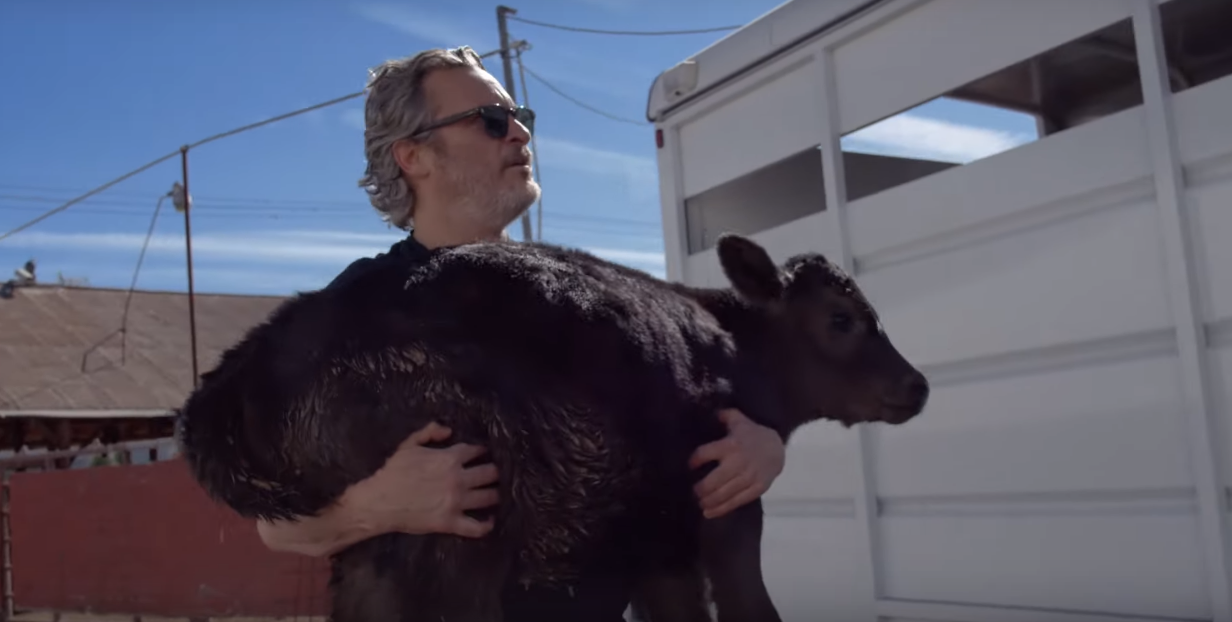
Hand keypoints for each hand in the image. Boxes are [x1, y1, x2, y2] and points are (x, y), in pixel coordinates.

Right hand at [344, 421, 499, 538]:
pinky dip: (487, 525)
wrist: (380, 501)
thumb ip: (429, 433)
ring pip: (489, 497)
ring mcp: (456, 502)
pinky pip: (476, 526)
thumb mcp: (409, 445)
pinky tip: (491, 520)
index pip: (477, 451)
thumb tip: (449, 430)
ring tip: (496, 494)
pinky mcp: (451, 522)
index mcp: (450, 458)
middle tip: (495, 474)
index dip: (483, 451)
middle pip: (490, 473)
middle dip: (495, 471)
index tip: (485, 454)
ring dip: (495, 494)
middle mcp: (458, 479)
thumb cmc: (393, 472)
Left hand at [688, 408, 784, 518]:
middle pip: (713, 480)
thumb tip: (710, 412)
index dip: (695, 460)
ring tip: (700, 503)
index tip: (690, 466)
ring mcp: (748, 477)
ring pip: (724, 493)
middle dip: (700, 489)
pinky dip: (722, 509)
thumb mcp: (739, 420)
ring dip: (709, 501)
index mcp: (731, 445)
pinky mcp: (756, 488)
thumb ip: (724, 416)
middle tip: (693, 491)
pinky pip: (737, 501)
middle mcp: (738, 462)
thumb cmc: (752, 434)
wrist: (777, 448)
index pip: (705, 454)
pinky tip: (709, 513)